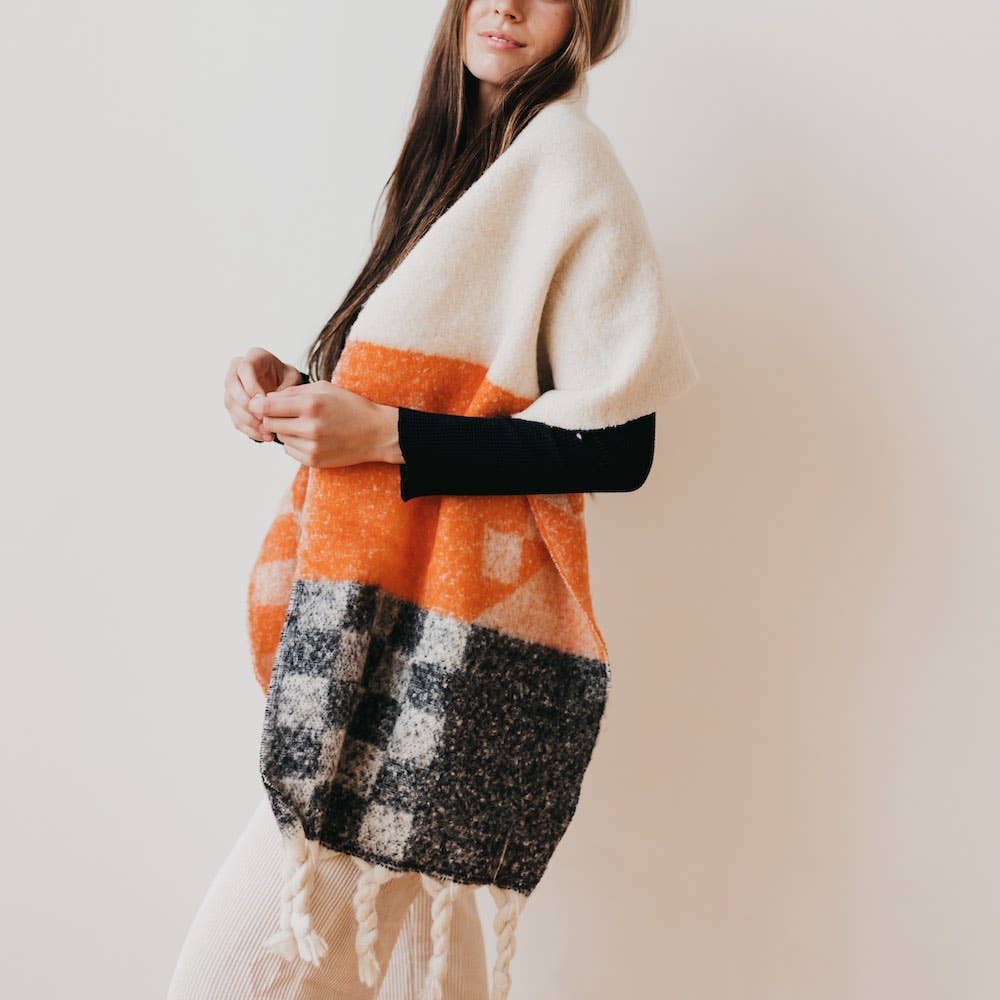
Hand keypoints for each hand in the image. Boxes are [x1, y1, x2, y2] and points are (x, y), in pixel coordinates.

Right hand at [224, 348, 302, 441]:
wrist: (286, 387)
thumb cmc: (291, 380)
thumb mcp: (294, 379)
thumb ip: (284, 388)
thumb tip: (271, 403)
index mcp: (254, 357)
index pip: (244, 368)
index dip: (251, 385)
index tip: (264, 401)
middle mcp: (237, 369)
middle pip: (231, 385)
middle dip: (246, 404)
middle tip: (263, 419)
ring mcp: (232, 387)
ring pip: (230, 403)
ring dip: (247, 420)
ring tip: (266, 431)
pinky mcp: (233, 405)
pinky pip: (234, 418)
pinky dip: (248, 430)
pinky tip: (264, 436)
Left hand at [248, 381, 402, 467]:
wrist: (376, 433)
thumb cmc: (350, 406)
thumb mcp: (324, 388)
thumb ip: (293, 392)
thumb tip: (265, 399)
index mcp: (311, 404)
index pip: (268, 406)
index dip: (257, 404)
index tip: (256, 404)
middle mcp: (310, 427)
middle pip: (269, 423)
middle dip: (272, 417)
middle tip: (284, 413)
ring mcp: (312, 447)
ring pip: (280, 437)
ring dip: (285, 430)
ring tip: (305, 425)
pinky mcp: (314, 461)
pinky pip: (290, 451)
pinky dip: (295, 443)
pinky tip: (311, 437)